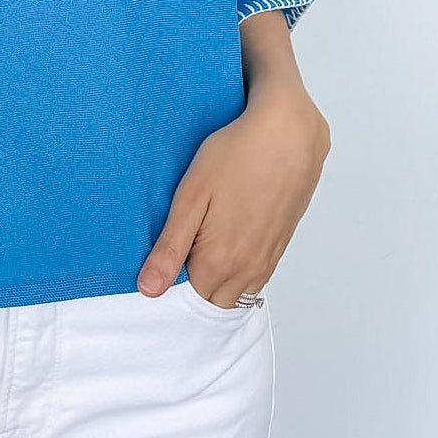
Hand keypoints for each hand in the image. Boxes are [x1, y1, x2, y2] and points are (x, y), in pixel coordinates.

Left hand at [137, 85, 329, 306]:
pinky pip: (254, 277)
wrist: (288, 135)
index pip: (187, 302)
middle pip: (211, 302)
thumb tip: (149, 289)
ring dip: (216, 281)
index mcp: (219, 262)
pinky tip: (226, 237)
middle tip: (175, 253)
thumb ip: (170, 248)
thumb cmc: (236, 156)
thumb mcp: (191, 197)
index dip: (169, 287)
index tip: (159, 264)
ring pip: (235, 292)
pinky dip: (236, 270)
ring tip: (200, 242)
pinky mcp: (280, 246)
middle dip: (192, 289)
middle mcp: (247, 270)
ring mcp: (267, 260)